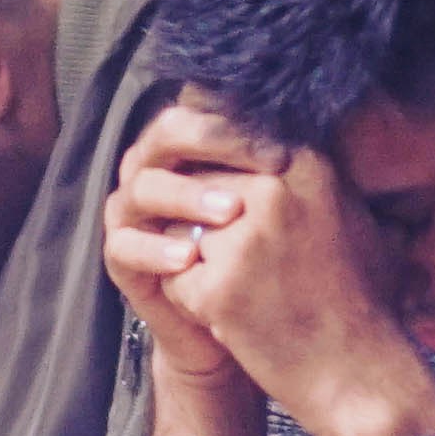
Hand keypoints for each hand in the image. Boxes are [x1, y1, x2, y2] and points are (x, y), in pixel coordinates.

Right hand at [104, 103, 257, 389]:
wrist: (239, 326)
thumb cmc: (264, 260)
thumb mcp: (278, 207)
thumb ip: (281, 162)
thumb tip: (313, 119)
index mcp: (189, 148)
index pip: (200, 109)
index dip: (237, 118)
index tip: (284, 141)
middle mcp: (155, 170)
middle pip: (166, 134)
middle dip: (211, 142)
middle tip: (262, 164)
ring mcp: (132, 213)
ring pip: (145, 187)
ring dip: (188, 196)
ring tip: (232, 213)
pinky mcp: (121, 257)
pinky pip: (126, 245)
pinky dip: (157, 250)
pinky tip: (189, 258)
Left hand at [111, 103, 434, 435]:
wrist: (361, 375)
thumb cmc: (359, 303)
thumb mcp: (348, 215)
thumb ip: (302, 174)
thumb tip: (258, 142)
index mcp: (304, 162)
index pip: (222, 138)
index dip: (210, 172)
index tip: (218, 198)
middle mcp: (272, 190)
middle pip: (195, 185)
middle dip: (201, 222)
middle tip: (243, 265)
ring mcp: (244, 237)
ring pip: (178, 232)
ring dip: (196, 264)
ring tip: (245, 294)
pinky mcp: (220, 286)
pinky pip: (175, 280)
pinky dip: (194, 305)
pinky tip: (237, 322)